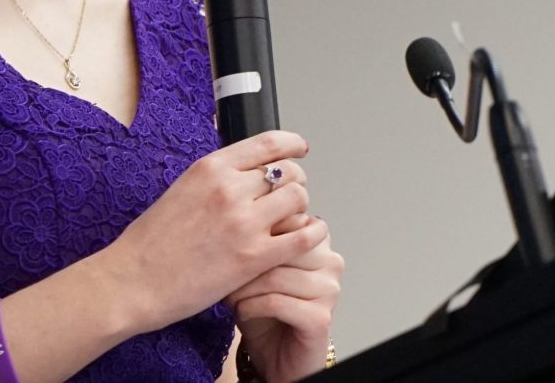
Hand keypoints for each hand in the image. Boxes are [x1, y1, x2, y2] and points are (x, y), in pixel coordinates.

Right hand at [106, 131, 322, 332]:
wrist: (135, 279)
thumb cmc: (151, 240)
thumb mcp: (182, 188)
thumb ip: (215, 176)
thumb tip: (241, 166)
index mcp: (210, 167)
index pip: (268, 143)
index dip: (291, 144)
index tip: (299, 150)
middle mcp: (229, 188)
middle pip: (288, 171)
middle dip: (295, 182)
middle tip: (290, 196)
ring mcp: (243, 222)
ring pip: (298, 199)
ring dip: (300, 209)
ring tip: (290, 220)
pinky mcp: (253, 257)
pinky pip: (302, 237)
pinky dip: (312, 234)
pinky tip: (308, 236)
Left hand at [227, 215, 342, 382]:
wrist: (275, 354)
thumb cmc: (261, 302)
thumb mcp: (256, 259)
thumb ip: (258, 229)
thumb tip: (231, 199)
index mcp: (317, 236)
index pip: (284, 215)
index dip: (252, 230)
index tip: (227, 243)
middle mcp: (330, 260)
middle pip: (280, 243)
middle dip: (245, 258)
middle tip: (224, 270)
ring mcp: (329, 289)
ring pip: (274, 274)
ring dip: (243, 286)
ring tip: (230, 293)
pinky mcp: (320, 319)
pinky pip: (276, 302)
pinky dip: (249, 306)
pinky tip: (240, 311)